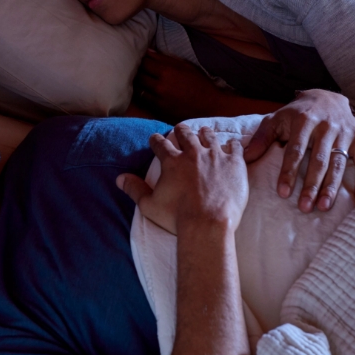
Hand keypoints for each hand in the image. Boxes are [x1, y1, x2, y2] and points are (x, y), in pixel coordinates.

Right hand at [117, 124, 247, 234]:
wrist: (208, 224)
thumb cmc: (177, 217)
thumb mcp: (149, 206)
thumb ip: (135, 189)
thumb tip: (120, 178)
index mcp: (172, 161)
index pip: (160, 144)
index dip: (156, 140)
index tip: (156, 139)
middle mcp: (193, 153)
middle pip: (186, 134)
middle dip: (181, 131)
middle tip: (180, 130)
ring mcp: (215, 156)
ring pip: (209, 136)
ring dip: (205, 133)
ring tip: (204, 131)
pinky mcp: (234, 163)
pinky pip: (234, 147)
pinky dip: (232, 145)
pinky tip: (232, 144)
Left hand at [134, 49, 229, 122]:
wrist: (211, 108)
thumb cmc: (200, 84)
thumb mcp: (186, 66)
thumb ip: (166, 58)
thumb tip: (148, 52)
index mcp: (166, 72)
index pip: (144, 62)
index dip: (142, 59)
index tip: (143, 58)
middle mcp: (159, 87)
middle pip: (138, 75)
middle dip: (138, 71)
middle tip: (140, 68)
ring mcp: (157, 101)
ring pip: (138, 89)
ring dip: (138, 84)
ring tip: (142, 80)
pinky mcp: (158, 112)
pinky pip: (144, 101)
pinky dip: (143, 95)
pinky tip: (147, 92)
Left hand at [244, 89, 354, 212]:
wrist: (325, 96)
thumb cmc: (296, 113)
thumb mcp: (276, 119)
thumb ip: (261, 138)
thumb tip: (245, 158)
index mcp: (303, 121)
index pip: (295, 150)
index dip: (289, 172)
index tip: (283, 193)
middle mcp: (326, 126)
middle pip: (319, 160)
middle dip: (311, 185)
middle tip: (305, 207)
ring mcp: (344, 132)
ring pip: (339, 163)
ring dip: (332, 186)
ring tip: (324, 206)